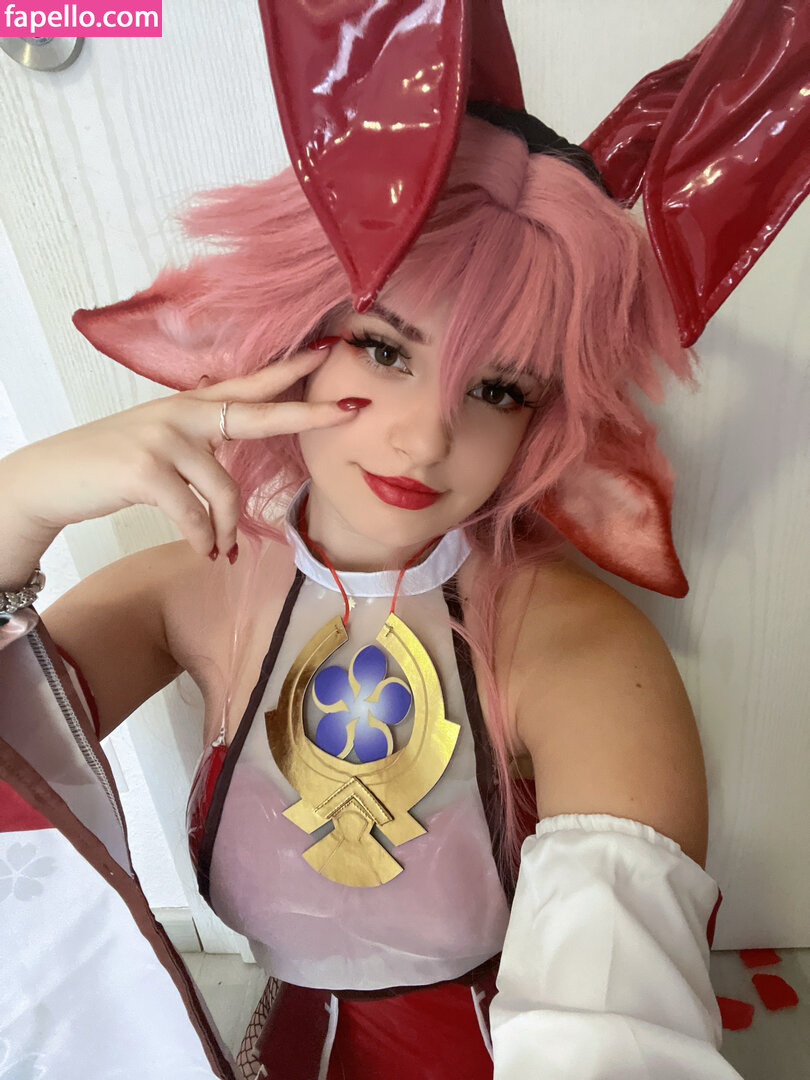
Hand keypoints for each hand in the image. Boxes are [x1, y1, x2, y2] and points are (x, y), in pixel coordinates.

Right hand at [0, 345, 355, 565]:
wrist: (53, 479)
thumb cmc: (113, 466)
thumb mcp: (162, 442)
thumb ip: (201, 444)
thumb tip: (235, 469)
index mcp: (191, 406)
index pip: (250, 385)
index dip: (290, 371)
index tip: (330, 353)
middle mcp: (183, 413)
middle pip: (259, 415)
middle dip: (308, 414)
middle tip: (350, 411)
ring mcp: (164, 438)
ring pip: (225, 490)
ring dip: (225, 529)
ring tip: (220, 549)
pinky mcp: (147, 470)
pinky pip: (195, 515)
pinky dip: (202, 539)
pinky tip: (202, 552)